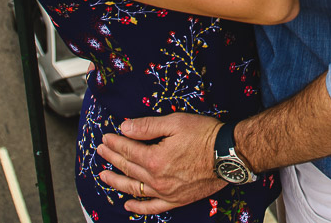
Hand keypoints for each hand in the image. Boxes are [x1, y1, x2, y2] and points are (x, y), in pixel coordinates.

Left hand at [96, 113, 224, 214]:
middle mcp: (158, 179)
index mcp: (155, 159)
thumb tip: (125, 128)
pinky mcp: (177, 200)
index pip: (128, 149)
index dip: (115, 142)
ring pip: (135, 189)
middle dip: (112, 158)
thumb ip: (147, 126)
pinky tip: (128, 205)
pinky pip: (153, 208)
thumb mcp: (174, 123)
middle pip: (128, 168)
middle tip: (101, 151)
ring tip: (104, 176)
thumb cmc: (205, 135)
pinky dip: (139, 208)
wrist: (228, 154)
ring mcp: (167, 192)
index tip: (106, 137)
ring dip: (117, 182)